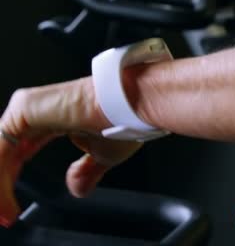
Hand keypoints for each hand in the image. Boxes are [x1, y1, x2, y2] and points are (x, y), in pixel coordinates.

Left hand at [0, 77, 141, 226]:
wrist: (134, 106)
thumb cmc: (126, 121)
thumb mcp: (102, 157)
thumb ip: (86, 171)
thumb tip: (77, 188)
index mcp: (54, 119)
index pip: (22, 151)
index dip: (13, 179)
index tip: (14, 207)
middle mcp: (38, 111)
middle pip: (6, 153)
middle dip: (3, 185)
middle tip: (6, 215)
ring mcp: (29, 108)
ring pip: (1, 152)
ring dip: (1, 186)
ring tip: (7, 211)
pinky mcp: (25, 108)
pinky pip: (1, 148)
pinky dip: (1, 176)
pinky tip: (6, 197)